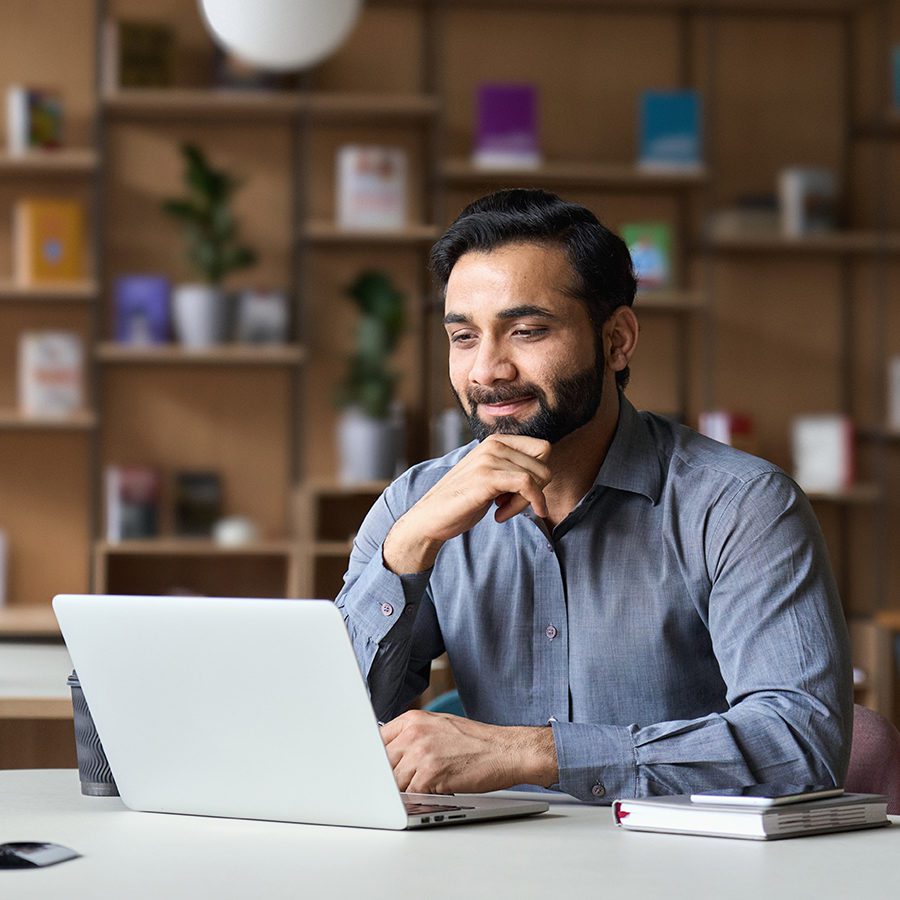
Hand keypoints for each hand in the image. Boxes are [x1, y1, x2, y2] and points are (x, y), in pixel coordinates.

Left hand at [380, 709, 557, 794]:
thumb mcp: (438, 726)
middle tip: (395, 787)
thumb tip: (388, 752)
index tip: (372, 771)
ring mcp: (421, 753)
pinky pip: (409, 795)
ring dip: (402, 791)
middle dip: (387, 778)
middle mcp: (413, 733)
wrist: (505, 750)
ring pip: (393, 782)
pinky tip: (429, 795)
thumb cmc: (475, 741)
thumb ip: (412, 735)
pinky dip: (416, 800)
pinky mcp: (430, 775)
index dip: (374, 760)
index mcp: (412, 719)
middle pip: (381, 763)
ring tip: (420, 790)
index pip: (376, 741)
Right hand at [383, 434, 550, 572]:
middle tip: (511, 506)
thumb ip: (512, 469)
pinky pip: (528, 485)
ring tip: (502, 511)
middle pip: (544, 464)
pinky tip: (501, 516)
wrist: (430, 517)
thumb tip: (545, 473)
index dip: (539, 475)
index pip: (542, 449)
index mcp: (496, 441)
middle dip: (536, 490)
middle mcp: (493, 444)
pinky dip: (527, 504)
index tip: (520, 494)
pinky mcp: (487, 477)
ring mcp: (489, 459)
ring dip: (526, 502)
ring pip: (537, 477)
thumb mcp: (491, 477)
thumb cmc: (462, 501)